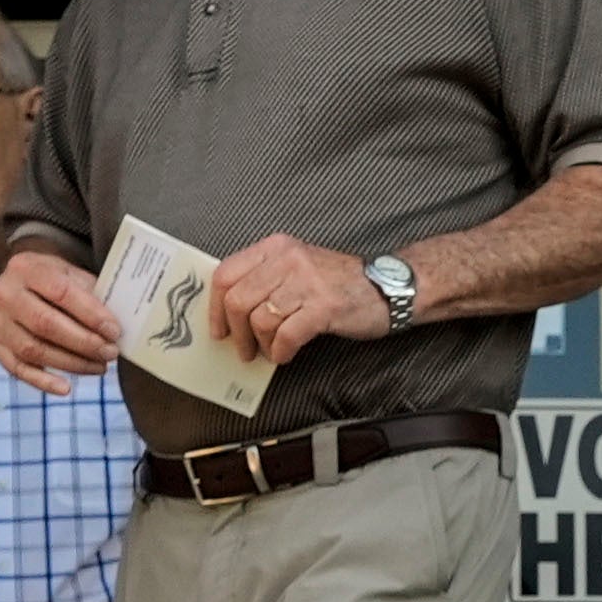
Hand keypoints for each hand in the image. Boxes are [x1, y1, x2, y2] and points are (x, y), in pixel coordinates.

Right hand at [0, 249, 124, 394]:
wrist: (18, 283)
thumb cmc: (53, 281)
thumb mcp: (70, 274)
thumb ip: (91, 294)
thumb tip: (117, 326)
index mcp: (25, 267)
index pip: (61, 292)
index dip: (91, 314)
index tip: (115, 332)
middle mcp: (4, 293)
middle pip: (46, 324)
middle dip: (84, 343)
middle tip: (111, 353)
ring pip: (34, 350)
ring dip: (71, 364)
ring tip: (100, 367)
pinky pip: (17, 369)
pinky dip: (43, 382)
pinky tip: (66, 388)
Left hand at [204, 231, 391, 364]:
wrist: (387, 287)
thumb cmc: (338, 283)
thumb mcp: (297, 266)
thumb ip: (265, 279)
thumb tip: (231, 313)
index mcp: (275, 247)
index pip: (226, 274)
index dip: (215, 307)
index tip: (219, 330)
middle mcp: (288, 259)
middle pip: (237, 300)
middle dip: (236, 333)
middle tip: (243, 350)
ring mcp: (307, 282)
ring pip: (260, 319)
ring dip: (260, 345)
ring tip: (270, 352)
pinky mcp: (324, 307)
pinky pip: (286, 335)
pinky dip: (281, 351)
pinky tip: (286, 354)